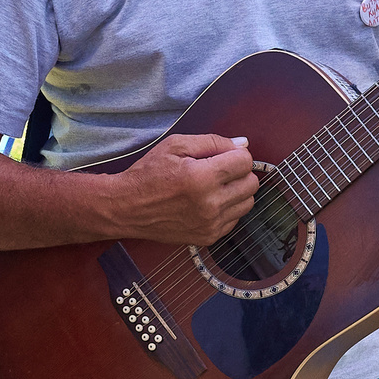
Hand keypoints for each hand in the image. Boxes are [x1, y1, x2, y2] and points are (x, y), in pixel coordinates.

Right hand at [107, 133, 259, 245]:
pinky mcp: (208, 237)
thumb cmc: (148, 174)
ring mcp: (210, 224)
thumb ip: (212, 141)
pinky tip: (208, 202)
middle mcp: (209, 204)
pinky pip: (235, 219)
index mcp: (202, 177)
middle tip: (218, 170)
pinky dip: (227, 209)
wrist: (127, 208)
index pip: (245, 161)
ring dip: (236, 191)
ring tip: (214, 186)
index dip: (235, 153)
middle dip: (238, 172)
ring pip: (248, 203)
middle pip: (252, 183)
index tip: (221, 156)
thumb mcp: (175, 145)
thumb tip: (243, 144)